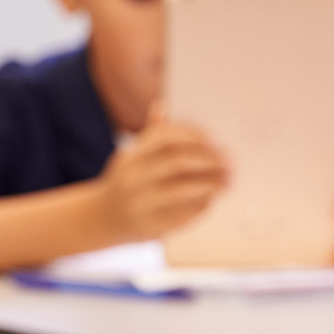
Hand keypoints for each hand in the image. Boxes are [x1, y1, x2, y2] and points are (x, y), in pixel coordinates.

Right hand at [96, 106, 228, 242]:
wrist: (102, 219)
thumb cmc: (127, 182)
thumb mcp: (131, 158)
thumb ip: (151, 134)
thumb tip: (162, 106)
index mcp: (131, 157)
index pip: (164, 138)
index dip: (192, 136)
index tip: (215, 140)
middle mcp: (133, 179)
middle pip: (177, 163)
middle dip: (209, 161)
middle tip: (231, 162)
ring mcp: (140, 204)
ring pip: (183, 191)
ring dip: (211, 185)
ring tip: (228, 182)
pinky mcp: (150, 227)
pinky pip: (183, 215)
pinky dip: (202, 206)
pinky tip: (212, 199)